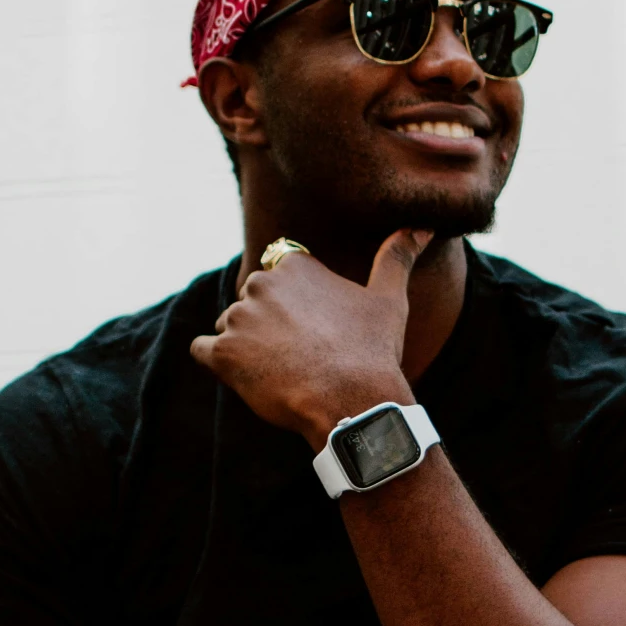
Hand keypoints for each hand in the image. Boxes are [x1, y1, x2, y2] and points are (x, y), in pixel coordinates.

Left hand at [191, 230, 431, 445]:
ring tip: (282, 370)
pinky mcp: (221, 353)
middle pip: (251, 303)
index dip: (293, 306)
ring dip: (246, 347)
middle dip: (267, 326)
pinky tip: (247, 376)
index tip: (314, 330)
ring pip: (229, 328)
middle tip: (302, 355)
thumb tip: (422, 225)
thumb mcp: (389, 299)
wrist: (351, 401)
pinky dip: (218, 362)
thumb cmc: (372, 350)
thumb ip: (397, 257)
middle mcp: (259, 283)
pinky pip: (203, 351)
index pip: (277, 278)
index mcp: (293, 265)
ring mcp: (237, 318)